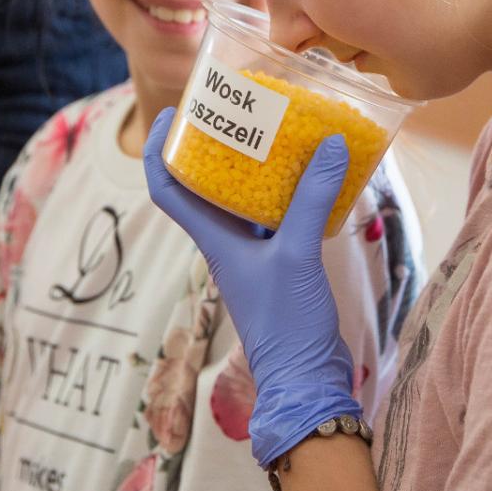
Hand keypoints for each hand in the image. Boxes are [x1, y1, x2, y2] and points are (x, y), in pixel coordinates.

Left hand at [144, 108, 362, 466]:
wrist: (306, 378)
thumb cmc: (286, 323)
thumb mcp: (298, 255)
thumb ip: (312, 199)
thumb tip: (331, 144)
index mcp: (213, 239)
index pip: (167, 189)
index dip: (160, 149)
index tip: (170, 112)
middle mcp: (226, 241)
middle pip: (204, 185)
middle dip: (214, 146)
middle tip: (236, 112)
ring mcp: (252, 252)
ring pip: (243, 199)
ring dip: (254, 166)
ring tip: (277, 133)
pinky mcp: (279, 261)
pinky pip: (276, 214)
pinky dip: (288, 191)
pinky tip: (312, 175)